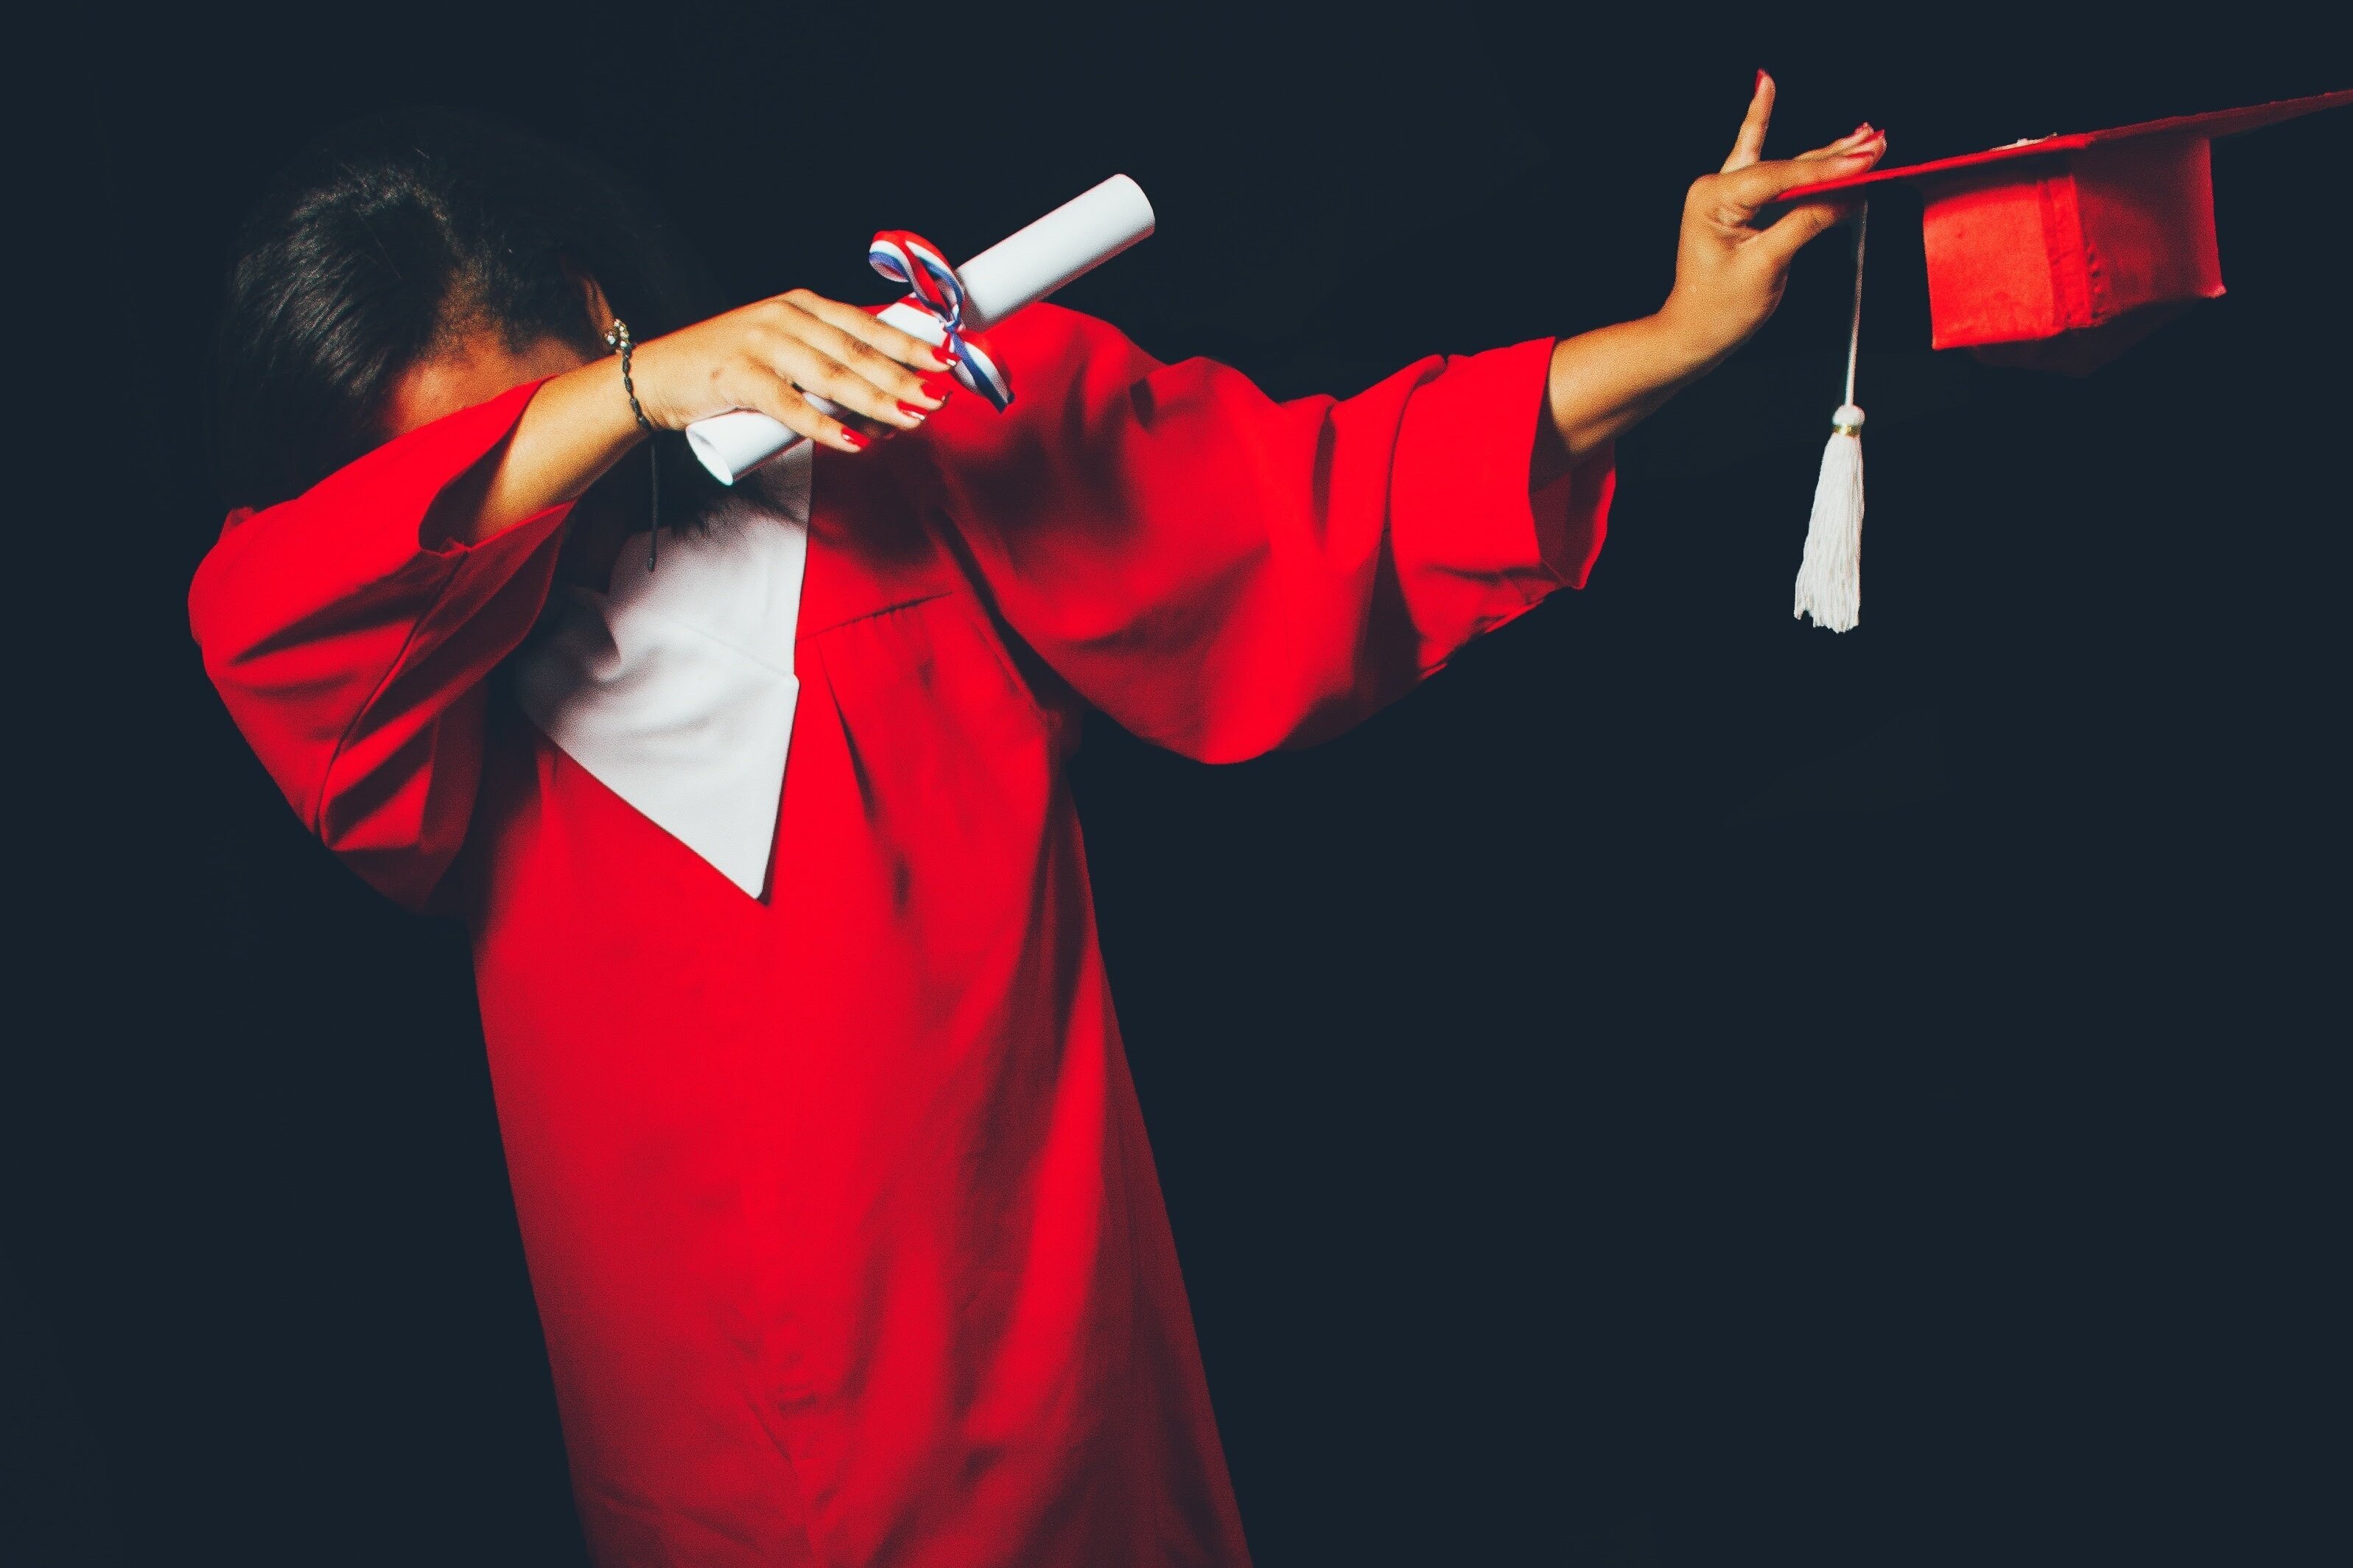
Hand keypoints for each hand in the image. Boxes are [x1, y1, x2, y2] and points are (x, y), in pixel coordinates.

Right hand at [627, 287, 959, 451]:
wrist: (656, 377)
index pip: (866, 324)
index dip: (910, 342)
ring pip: (830, 377)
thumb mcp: (784, 355)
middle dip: (903, 376)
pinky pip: (790, 405)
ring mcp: (760, 344)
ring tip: (912, 419)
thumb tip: (887, 405)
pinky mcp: (737, 377)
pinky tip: (854, 442)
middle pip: (856, 351)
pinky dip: (824, 426)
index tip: (948, 359)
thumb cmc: (728, 371)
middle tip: (939, 398)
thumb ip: (828, 370)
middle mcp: (785, 317)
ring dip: (876, 401)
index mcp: (802, 306)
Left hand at [1657, 73, 1885, 368]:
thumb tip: (1848, 196)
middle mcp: (1716, 187)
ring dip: (1826, 153)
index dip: (1828, 170)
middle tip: (1878, 141)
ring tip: (1865, 135)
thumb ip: (1805, 224)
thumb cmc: (1719, 309)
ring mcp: (1726, 192)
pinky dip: (1772, 130)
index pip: (1781, 176)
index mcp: (1713, 198)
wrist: (1694, 333)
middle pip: (1787, 165)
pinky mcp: (1738, 202)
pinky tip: (1766, 87)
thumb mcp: (1766, 267)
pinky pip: (1764, 164)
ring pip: (1785, 166)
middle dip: (1835, 156)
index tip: (1867, 161)